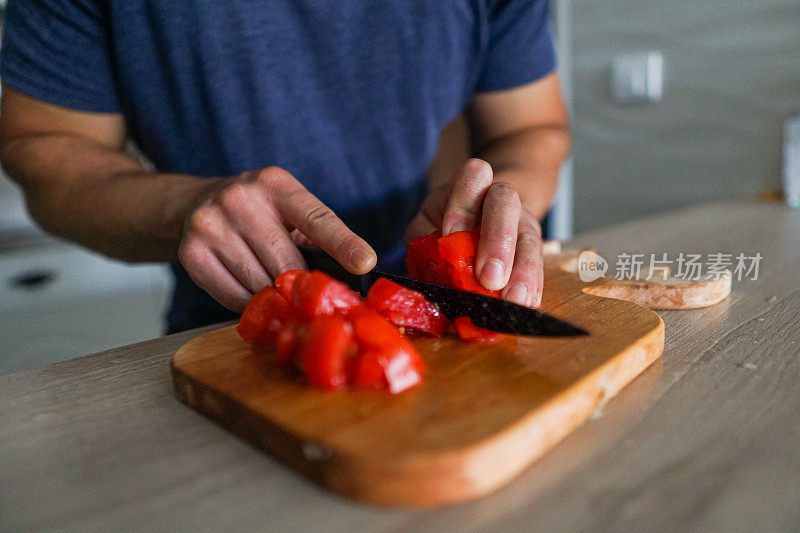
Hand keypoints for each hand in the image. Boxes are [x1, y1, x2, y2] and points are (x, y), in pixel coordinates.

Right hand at [178, 166, 376, 311]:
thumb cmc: (257, 212)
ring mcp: (212, 224)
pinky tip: (244, 283)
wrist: (192, 204)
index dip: (344, 244)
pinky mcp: (192, 252)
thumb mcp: (288, 208)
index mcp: (276, 185)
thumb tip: (355, 273)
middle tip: (299, 285)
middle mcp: (241, 199)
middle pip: (288, 265)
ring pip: (261, 285)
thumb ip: (317, 235)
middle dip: (298, 283)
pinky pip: (234, 297)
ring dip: (271, 294)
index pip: (317, 219)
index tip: (365, 263)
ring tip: (267, 278)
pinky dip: (246, 301)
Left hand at [405, 159, 543, 306]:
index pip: (473, 176)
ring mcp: (522, 223)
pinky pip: (539, 265)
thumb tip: (433, 271)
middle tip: (488, 278)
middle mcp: (500, 198)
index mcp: (470, 185)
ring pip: (528, 239)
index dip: (463, 204)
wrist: (483, 217)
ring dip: (522, 271)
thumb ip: (424, 241)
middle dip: (497, 241)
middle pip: (506, 204)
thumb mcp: (427, 224)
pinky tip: (526, 303)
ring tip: (513, 299)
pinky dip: (532, 286)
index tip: (451, 233)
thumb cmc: (446, 222)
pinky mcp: (533, 249)